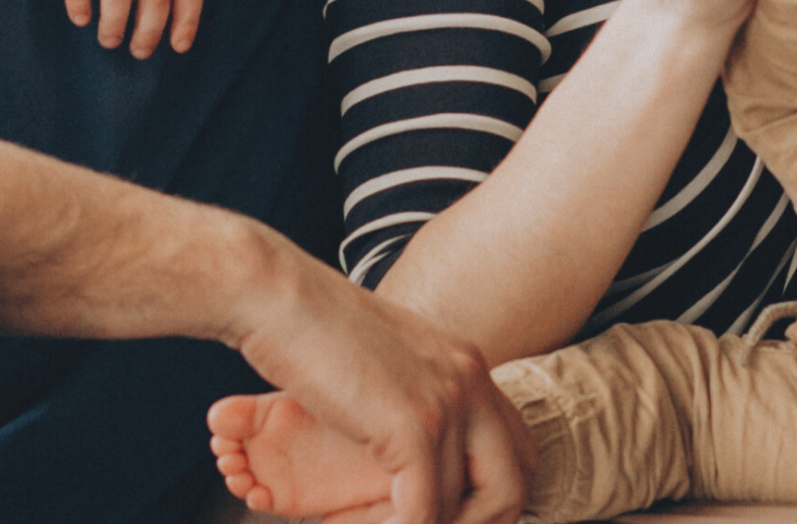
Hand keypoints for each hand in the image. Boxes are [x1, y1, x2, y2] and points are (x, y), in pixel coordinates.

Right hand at [230, 253, 531, 523]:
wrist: (275, 294)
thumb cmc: (313, 327)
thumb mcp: (387, 358)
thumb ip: (414, 392)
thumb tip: (414, 438)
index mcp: (467, 364)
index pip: (521, 450)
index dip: (495, 497)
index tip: (453, 516)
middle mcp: (470, 379)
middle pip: (513, 484)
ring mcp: (446, 402)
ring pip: (464, 508)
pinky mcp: (412, 426)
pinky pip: (423, 513)